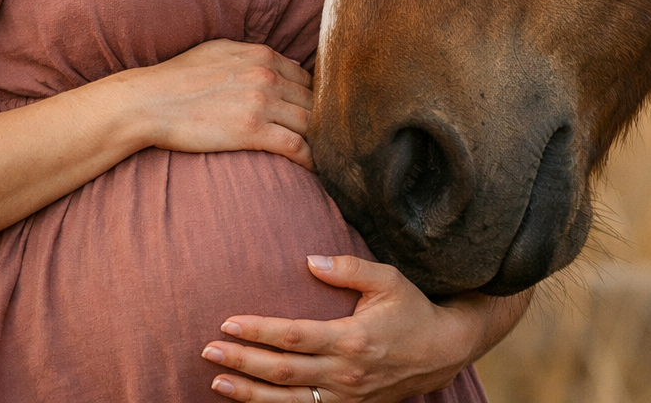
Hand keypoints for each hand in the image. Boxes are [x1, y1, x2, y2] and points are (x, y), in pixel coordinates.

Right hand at [129, 40, 313, 168]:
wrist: (150, 101)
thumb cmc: (179, 76)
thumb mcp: (220, 50)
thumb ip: (253, 55)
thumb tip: (281, 62)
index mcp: (263, 55)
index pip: (307, 78)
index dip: (315, 98)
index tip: (317, 116)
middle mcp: (268, 76)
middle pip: (314, 100)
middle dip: (324, 120)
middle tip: (331, 139)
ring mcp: (261, 103)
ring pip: (311, 122)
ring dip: (322, 140)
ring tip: (328, 156)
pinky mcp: (252, 131)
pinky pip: (297, 146)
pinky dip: (311, 158)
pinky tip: (316, 169)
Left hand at [200, 255, 528, 402]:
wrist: (442, 350)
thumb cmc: (412, 308)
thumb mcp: (388, 279)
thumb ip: (348, 268)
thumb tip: (310, 260)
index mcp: (351, 338)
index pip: (294, 336)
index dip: (259, 331)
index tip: (229, 321)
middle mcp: (345, 373)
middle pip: (282, 371)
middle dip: (242, 360)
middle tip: (208, 349)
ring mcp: (345, 397)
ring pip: (287, 400)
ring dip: (248, 393)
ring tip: (216, 380)